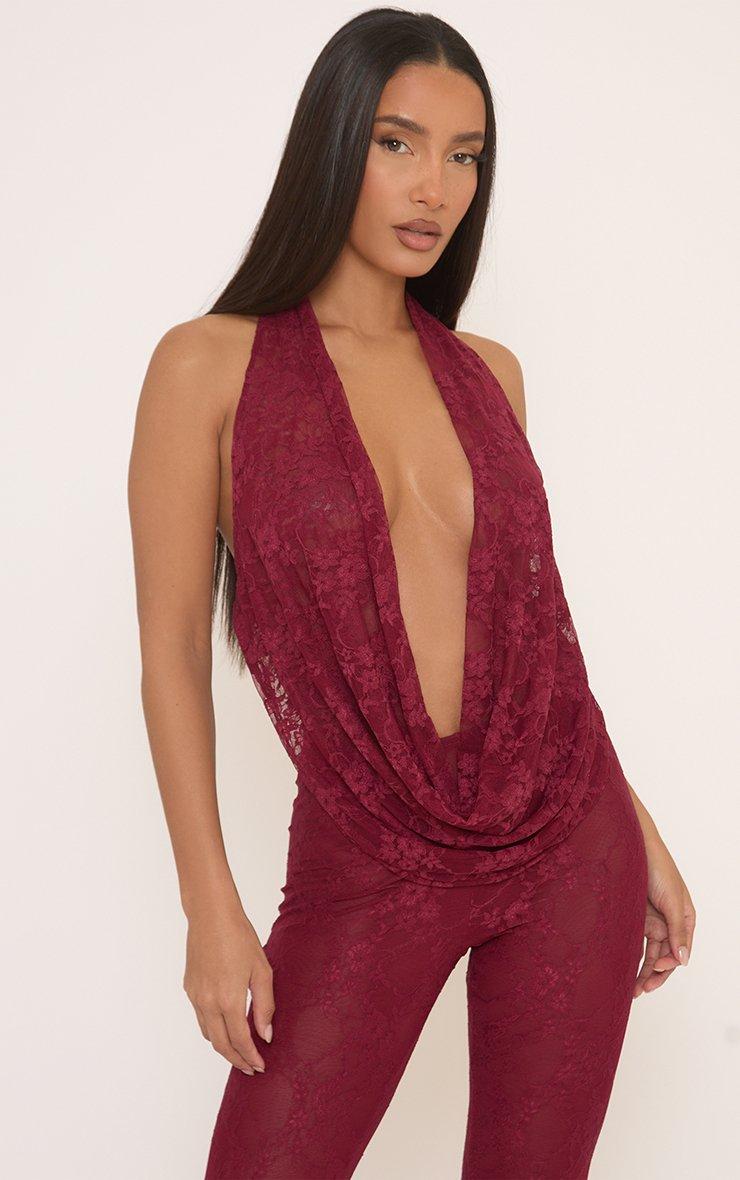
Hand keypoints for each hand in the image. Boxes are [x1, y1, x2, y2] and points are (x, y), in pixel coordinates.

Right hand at [183, 906, 274, 1073]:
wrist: (211, 915)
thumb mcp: (261, 970)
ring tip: (239, 1051)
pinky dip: (213, 1028)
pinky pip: (200, 1017)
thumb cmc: (240, 938)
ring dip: (223, 1047)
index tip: (261, 1065)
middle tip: (251, 1068)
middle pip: (221, 1045)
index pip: (240, 1041)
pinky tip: (225, 1025)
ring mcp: (195, 996)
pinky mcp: (189, 988)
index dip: (251, 1057)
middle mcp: (208, 1003)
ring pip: (208, 1034)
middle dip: (236, 1060)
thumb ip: (265, 1005)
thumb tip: (265, 1035)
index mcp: (228, 999)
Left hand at [633, 835, 695, 997]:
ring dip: (642, 970)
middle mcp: (670, 923)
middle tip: (640, 990)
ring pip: (649, 953)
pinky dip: (631, 956)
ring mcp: (652, 920)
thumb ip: (677, 931)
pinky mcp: (635, 917)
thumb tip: (683, 960)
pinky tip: (624, 969)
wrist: (633, 846)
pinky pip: (635, 941)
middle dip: (654, 975)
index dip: (669, 965)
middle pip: (664, 956)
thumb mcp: (672, 901)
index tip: (655, 969)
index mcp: (685, 919)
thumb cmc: (658, 868)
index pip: (680, 951)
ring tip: (632, 988)